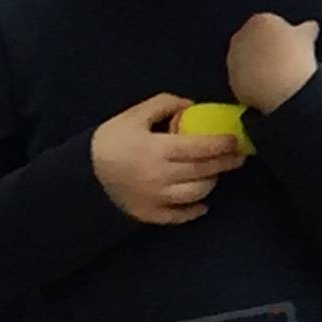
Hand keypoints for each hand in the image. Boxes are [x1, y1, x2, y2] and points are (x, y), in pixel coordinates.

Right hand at [89, 93, 230, 224]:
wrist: (81, 175)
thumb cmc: (110, 141)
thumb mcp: (134, 115)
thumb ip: (165, 104)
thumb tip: (192, 106)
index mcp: (157, 150)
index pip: (200, 148)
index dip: (222, 144)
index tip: (236, 140)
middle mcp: (160, 177)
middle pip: (203, 171)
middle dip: (226, 163)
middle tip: (240, 156)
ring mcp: (156, 199)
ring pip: (196, 193)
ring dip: (211, 182)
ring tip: (216, 172)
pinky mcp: (150, 215)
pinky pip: (179, 216)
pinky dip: (195, 210)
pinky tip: (203, 202)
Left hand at [226, 15, 320, 113]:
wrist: (285, 86)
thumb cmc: (297, 55)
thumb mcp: (307, 36)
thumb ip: (306, 28)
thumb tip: (310, 26)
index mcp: (259, 21)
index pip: (268, 25)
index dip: (279, 36)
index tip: (289, 46)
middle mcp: (241, 36)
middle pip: (253, 40)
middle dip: (264, 48)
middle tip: (282, 59)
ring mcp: (233, 59)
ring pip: (247, 60)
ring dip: (257, 64)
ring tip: (275, 74)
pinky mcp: (232, 79)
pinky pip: (243, 78)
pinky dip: (253, 81)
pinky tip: (267, 85)